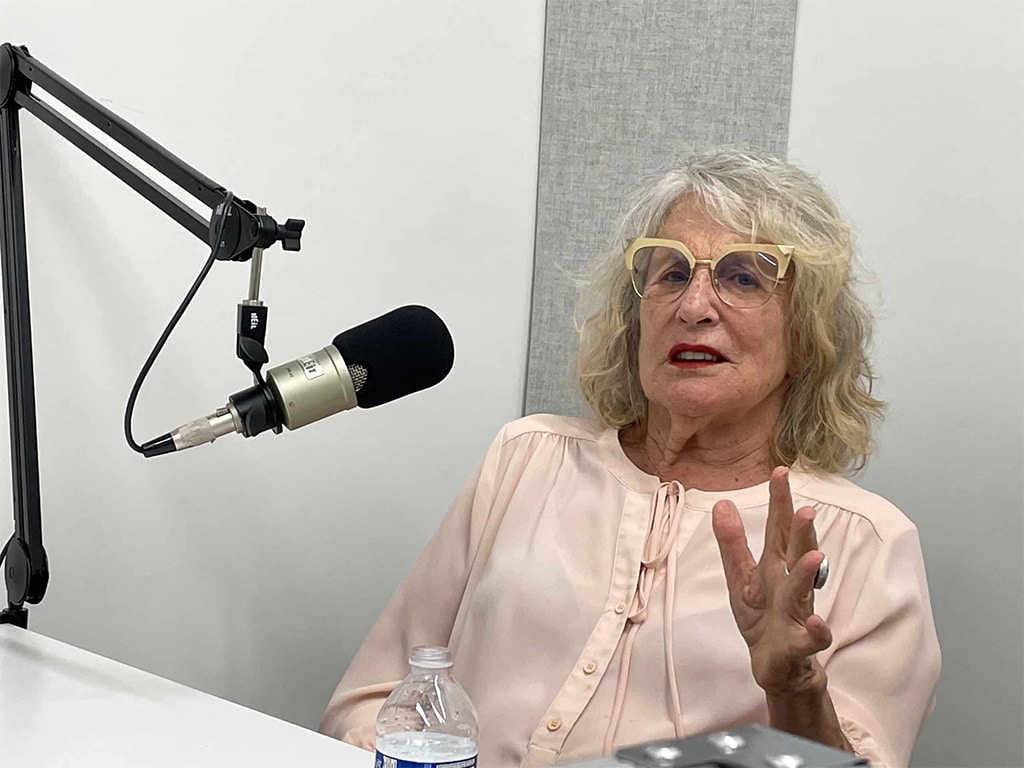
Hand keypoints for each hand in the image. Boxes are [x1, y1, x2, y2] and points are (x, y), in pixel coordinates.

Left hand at [711, 466, 832, 695]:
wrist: (777, 666)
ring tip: (815, 554)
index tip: (780, 470)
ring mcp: (797, 613)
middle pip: (796, 554)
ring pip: (804, 591)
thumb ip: (732, 542)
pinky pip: (812, 638)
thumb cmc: (762, 617)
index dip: (779, 501)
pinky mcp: (799, 644)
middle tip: (806, 508)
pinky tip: (818, 624)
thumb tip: (722, 502)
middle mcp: (790, 584)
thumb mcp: (740, 577)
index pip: (778, 529)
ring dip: (808, 573)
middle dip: (801, 532)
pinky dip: (817, 632)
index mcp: (775, 566)